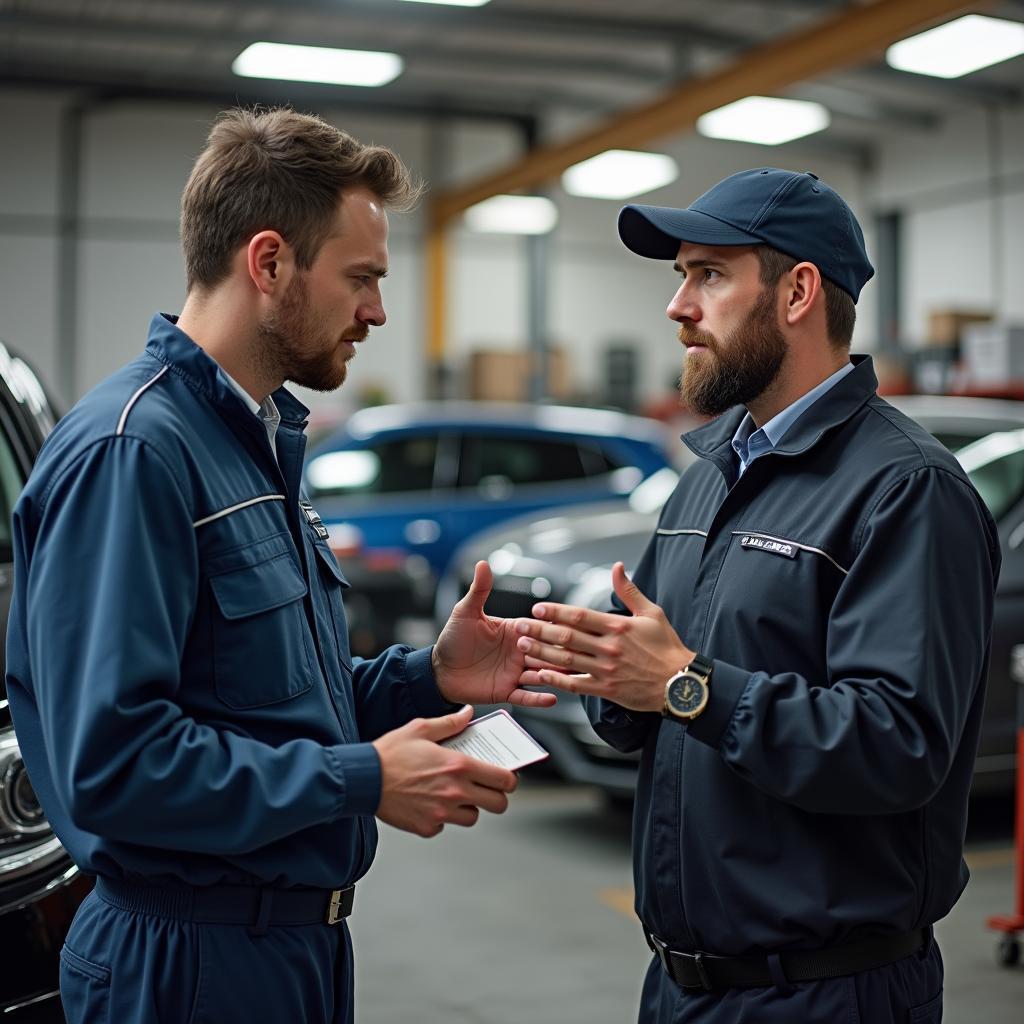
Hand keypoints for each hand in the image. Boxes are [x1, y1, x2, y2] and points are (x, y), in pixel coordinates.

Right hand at [372, 705, 517, 836]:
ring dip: (469, 807)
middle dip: (496, 797)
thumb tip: (468, 714)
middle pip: (497, 804)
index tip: (505, 777)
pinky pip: (445, 826)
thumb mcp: (421, 728)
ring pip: (473, 817)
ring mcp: (442, 812)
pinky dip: (442, 818)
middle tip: (487, 789)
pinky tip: (430, 803)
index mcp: (458, 766)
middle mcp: (454, 791)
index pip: (503, 779)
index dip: (509, 779)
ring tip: (454, 794)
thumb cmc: (390, 754)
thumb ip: (450, 723)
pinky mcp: (427, 827)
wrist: (363, 779)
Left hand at [432, 561, 556, 708]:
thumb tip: (483, 563)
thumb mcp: (465, 612)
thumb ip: (479, 590)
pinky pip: (526, 697)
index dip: (552, 628)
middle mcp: (519, 651)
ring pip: (541, 674)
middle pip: (546, 652)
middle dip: (559, 653)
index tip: (567, 627)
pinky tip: (552, 698)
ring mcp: (514, 672)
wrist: (439, 669)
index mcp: (513, 630)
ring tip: (568, 675)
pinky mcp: (507, 691)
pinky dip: (539, 699)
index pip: (539, 628)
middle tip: (576, 654)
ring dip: (554, 675)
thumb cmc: (452, 638)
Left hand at [514, 562, 692, 711]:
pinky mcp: (607, 690)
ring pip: (567, 660)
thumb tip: (617, 567)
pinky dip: (557, 679)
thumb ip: (629, 591)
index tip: (538, 608)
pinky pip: (576, 685)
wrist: (681, 684)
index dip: (555, 612)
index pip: (580, 616)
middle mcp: (610, 648)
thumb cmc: (667, 648)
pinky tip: (541, 674)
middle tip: (520, 626)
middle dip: (540, 631)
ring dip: (541, 653)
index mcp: (618, 627)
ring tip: (523, 647)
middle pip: (567, 637)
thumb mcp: (652, 613)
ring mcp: (606, 670)